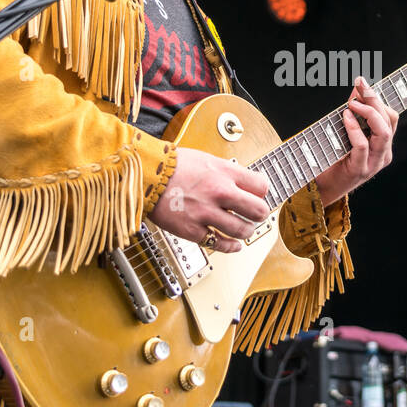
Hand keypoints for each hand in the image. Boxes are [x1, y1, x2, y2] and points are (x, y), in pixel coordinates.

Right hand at [147, 147, 270, 252]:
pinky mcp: (192, 230)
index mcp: (224, 172)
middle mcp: (219, 192)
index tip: (258, 196)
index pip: (261, 186)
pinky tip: (234, 245)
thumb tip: (243, 183)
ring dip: (246, 231)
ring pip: (242, 230)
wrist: (145, 175)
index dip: (261, 193)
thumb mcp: (206, 159)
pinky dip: (230, 247)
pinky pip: (219, 243)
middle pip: (258, 210)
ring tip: (244, 229)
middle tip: (256, 215)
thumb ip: (226, 172)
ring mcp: (206, 212)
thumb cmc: (172, 165)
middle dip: (260, 214)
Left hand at [314, 76, 398, 205]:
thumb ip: (353, 113)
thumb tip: (356, 89)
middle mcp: (383, 154)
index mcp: (383, 145)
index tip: (362, 83)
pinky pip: (362, 146)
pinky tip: (345, 117)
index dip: (377, 98)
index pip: (391, 116)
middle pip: (388, 120)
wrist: (321, 187)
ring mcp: (373, 163)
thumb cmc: (333, 159)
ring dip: (368, 113)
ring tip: (352, 103)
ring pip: (383, 132)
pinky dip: (354, 129)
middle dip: (374, 99)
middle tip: (360, 84)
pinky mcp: (359, 170)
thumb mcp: (345, 132)